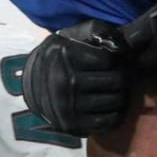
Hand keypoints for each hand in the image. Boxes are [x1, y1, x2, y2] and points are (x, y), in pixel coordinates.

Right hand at [22, 20, 131, 136]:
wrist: (33, 85)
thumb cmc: (58, 57)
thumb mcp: (69, 37)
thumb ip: (94, 31)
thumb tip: (120, 40)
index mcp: (67, 57)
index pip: (110, 60)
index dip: (117, 59)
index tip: (116, 61)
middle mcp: (67, 82)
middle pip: (116, 81)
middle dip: (123, 77)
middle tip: (122, 76)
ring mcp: (70, 106)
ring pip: (115, 101)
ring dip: (122, 96)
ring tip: (118, 91)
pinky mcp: (73, 125)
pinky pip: (108, 122)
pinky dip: (116, 115)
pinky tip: (112, 107)